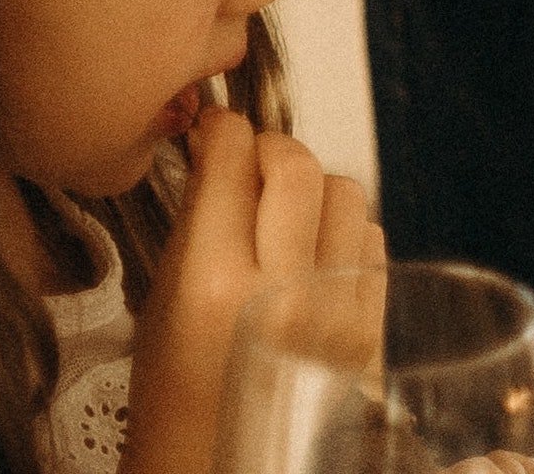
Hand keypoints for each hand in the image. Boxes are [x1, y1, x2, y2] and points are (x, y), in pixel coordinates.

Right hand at [123, 112, 384, 473]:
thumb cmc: (175, 406)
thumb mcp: (159, 310)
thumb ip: (194, 222)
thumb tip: (217, 147)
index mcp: (216, 290)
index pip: (233, 164)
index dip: (223, 131)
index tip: (216, 128)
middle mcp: (287, 295)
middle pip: (299, 166)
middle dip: (270, 148)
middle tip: (249, 158)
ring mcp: (341, 313)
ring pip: (348, 193)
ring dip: (313, 188)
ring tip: (281, 212)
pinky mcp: (374, 328)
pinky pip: (373, 240)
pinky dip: (344, 232)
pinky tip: (312, 252)